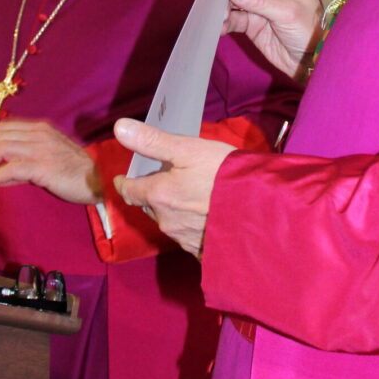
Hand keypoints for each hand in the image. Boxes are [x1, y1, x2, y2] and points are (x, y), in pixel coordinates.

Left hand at [0, 119, 101, 203]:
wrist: (98, 179)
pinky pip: (10, 169)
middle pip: (0, 135)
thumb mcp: (49, 158)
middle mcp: (40, 134)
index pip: (7, 126)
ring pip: (2, 149)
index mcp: (42, 128)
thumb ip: (25, 162)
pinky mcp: (42, 167)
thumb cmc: (75, 170)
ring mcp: (41, 149)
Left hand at [112, 119, 234, 257]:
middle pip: (148, 206)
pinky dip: (189, 226)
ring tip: (185, 197)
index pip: (128, 191)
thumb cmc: (223, 173)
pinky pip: (187, 238)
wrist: (259, 206)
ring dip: (171, 210)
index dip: (125, 183)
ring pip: (168, 222)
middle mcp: (166, 221)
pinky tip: (202, 218)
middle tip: (160, 182)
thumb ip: (151, 141)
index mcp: (158, 195)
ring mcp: (184, 238)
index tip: (123, 179)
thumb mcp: (187, 149)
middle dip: (150, 195)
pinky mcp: (202, 250)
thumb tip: (119, 128)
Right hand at [225, 0, 322, 78]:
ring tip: (221, 14)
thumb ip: (260, 1)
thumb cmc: (310, 32)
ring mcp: (258, 4)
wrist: (310, 62)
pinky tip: (220, 27)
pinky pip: (233, 17)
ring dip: (223, 3)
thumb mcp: (288, 13)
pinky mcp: (250, 22)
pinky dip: (224, 21)